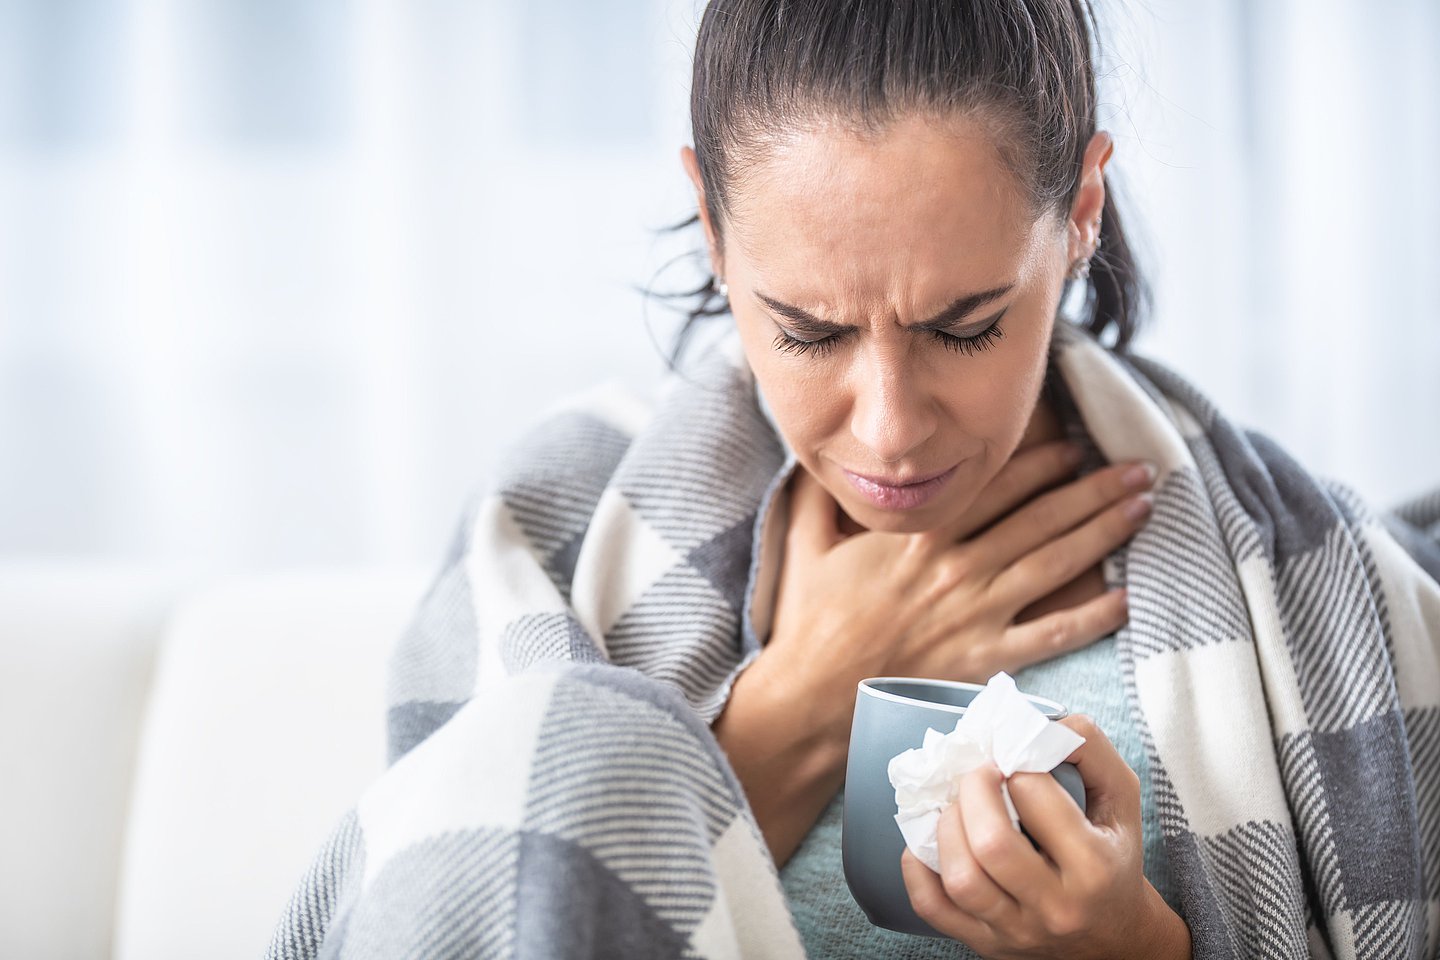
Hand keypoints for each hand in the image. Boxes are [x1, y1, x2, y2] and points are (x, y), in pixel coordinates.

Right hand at [763, 441, 1154, 700]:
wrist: (812, 697)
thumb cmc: (808, 623)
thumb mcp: (804, 543)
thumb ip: (817, 494)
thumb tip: (819, 453)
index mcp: (918, 536)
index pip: (993, 486)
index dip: (1040, 462)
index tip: (1075, 445)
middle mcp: (957, 568)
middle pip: (1039, 517)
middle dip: (1093, 488)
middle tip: (1137, 468)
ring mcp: (976, 614)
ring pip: (1054, 563)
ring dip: (1103, 532)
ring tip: (1143, 508)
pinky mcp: (984, 659)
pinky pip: (1050, 635)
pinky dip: (1091, 617)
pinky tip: (1126, 598)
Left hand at [898, 716, 1191, 959]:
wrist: (1115, 937)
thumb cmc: (1114, 854)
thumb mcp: (1121, 798)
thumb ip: (1091, 748)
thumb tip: (1040, 723)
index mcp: (1095, 866)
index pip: (1037, 799)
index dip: (1017, 765)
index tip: (1014, 759)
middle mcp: (1056, 906)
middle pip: (991, 844)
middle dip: (973, 790)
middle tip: (978, 773)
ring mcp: (1016, 931)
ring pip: (961, 878)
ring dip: (945, 826)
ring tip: (957, 805)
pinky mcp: (985, 944)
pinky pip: (932, 906)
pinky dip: (917, 867)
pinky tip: (929, 840)